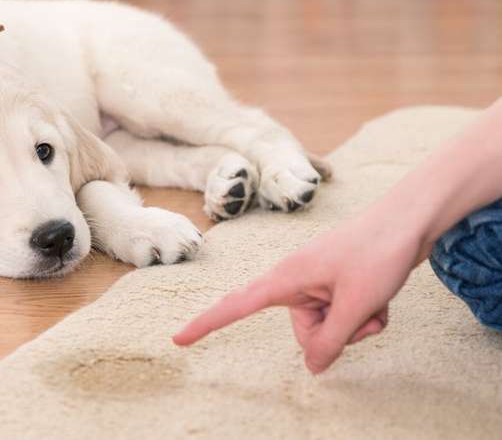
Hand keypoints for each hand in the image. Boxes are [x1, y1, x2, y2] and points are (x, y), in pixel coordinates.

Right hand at [173, 210, 424, 373]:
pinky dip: (365, 315)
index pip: (236, 305)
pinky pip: (344, 316)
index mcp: (286, 278)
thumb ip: (330, 341)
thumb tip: (313, 368)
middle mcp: (296, 281)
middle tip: (361, 310)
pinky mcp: (336, 285)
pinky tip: (381, 297)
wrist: (410, 219)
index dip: (206, 324)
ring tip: (375, 299)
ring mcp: (318, 283)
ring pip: (329, 328)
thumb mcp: (355, 305)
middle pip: (304, 332)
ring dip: (356, 324)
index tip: (178, 338)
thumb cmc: (378, 252)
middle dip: (336, 334)